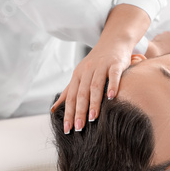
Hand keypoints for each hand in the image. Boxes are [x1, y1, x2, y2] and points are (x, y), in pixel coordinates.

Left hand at [51, 4, 150, 133]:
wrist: (114, 41)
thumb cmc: (96, 61)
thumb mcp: (80, 75)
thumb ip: (68, 92)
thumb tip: (53, 109)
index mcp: (78, 76)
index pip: (71, 97)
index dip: (69, 113)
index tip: (67, 130)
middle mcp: (87, 71)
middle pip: (82, 93)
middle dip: (79, 112)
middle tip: (79, 128)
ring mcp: (101, 66)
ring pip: (96, 86)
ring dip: (94, 103)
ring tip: (93, 118)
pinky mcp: (116, 63)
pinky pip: (113, 75)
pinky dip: (112, 85)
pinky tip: (112, 97)